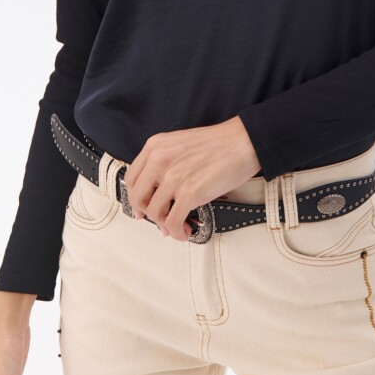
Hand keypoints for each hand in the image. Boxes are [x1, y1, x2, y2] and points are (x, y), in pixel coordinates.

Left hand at [122, 116, 260, 241]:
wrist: (243, 141)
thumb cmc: (217, 143)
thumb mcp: (180, 143)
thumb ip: (164, 164)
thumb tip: (157, 198)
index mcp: (155, 146)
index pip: (131, 178)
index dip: (135, 198)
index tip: (142, 208)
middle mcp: (159, 160)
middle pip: (138, 198)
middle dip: (149, 214)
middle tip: (162, 220)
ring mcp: (173, 177)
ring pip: (154, 213)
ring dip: (166, 225)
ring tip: (181, 224)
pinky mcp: (189, 193)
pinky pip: (172, 223)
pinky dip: (177, 233)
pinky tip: (186, 231)